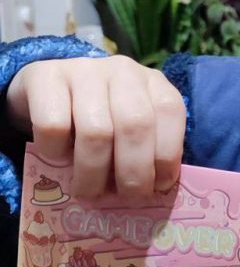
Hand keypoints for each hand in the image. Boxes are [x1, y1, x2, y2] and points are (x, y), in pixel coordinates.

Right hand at [6, 56, 184, 198]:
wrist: (44, 91)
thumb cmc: (99, 118)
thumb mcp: (132, 129)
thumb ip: (148, 149)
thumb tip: (155, 189)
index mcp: (153, 82)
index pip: (169, 112)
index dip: (167, 153)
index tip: (158, 186)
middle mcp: (122, 70)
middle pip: (135, 125)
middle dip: (133, 171)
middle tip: (125, 197)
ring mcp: (83, 69)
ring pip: (96, 130)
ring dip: (93, 172)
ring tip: (88, 191)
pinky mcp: (44, 75)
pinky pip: (53, 125)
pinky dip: (56, 151)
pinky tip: (57, 157)